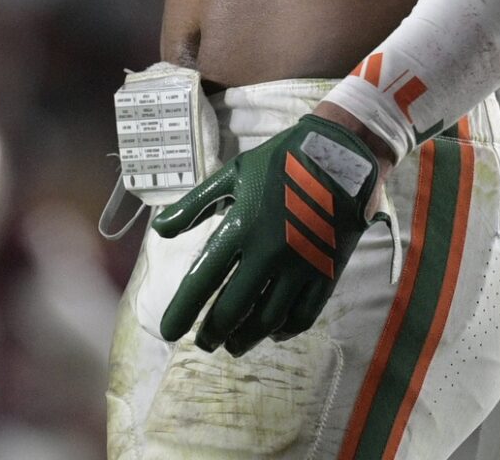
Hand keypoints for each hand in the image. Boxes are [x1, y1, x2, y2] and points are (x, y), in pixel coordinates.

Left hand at [150, 114, 380, 354]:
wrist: (340, 154)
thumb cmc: (280, 162)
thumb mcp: (232, 174)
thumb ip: (195, 205)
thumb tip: (159, 230)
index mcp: (240, 227)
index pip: (202, 280)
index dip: (183, 310)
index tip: (169, 331)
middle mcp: (267, 253)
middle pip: (233, 308)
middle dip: (214, 333)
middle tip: (204, 344)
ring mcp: (300, 266)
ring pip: (268, 319)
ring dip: (246, 338)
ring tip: (233, 345)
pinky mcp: (326, 273)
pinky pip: (304, 315)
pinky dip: (285, 330)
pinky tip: (272, 333)